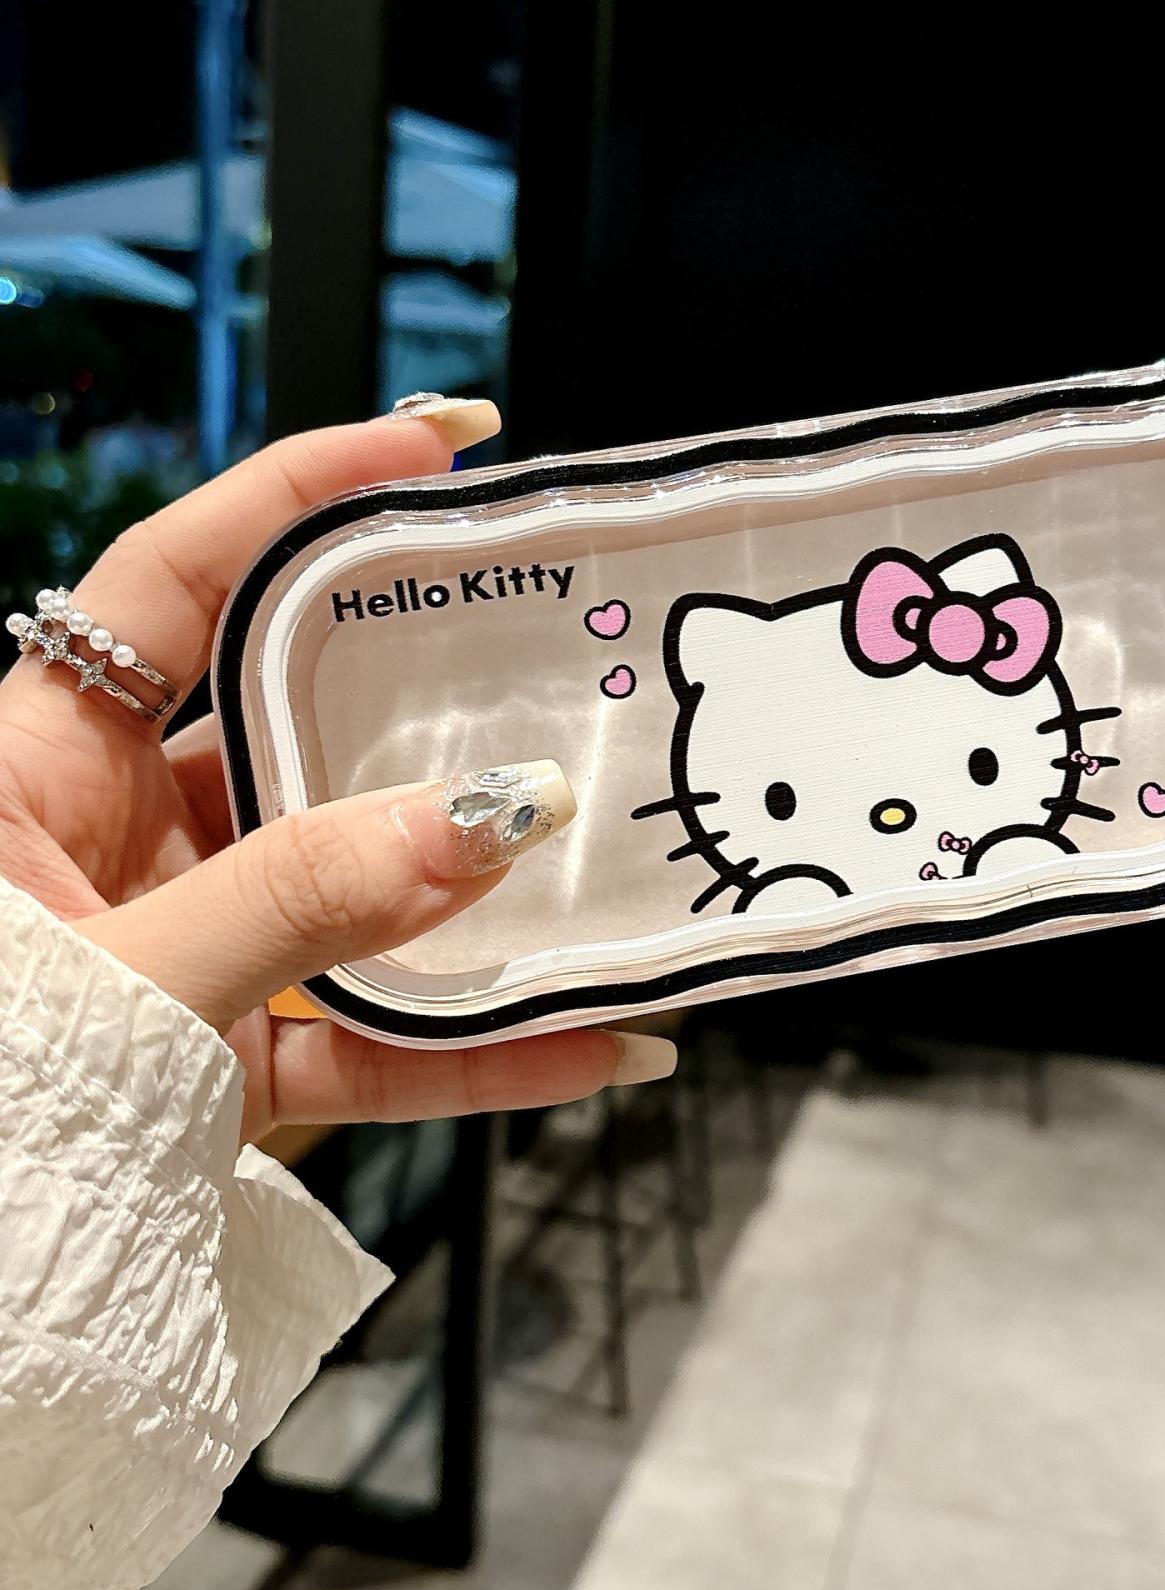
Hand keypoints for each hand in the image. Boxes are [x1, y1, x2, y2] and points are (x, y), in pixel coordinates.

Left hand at [0, 402, 673, 1144]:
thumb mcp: (119, 979)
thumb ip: (296, 900)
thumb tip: (482, 823)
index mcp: (33, 765)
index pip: (174, 579)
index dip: (301, 491)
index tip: (439, 449)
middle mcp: (117, 838)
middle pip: (300, 732)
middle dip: (433, 704)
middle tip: (555, 662)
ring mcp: (191, 949)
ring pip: (360, 897)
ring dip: (480, 902)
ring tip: (602, 870)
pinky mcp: (234, 1060)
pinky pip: (372, 1043)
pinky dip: (472, 1052)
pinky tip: (583, 1045)